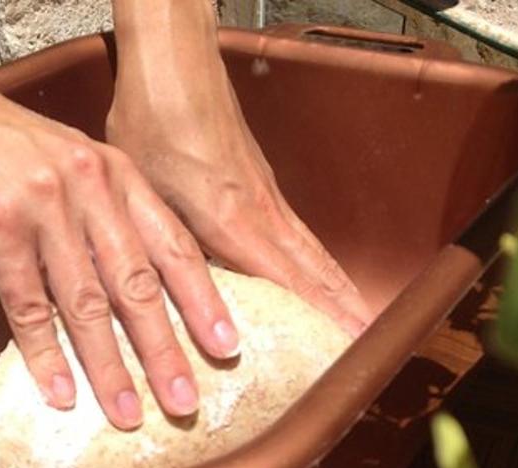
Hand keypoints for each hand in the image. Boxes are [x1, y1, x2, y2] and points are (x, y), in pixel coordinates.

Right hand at [0, 78, 239, 426]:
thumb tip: (140, 283)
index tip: (228, 348)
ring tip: (129, 415)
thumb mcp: (70, 164)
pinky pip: (28, 306)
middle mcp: (91, 188)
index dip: (204, 301)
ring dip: (109, 367)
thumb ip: (107, 212)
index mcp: (118, 175)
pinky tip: (61, 394)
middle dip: (165, 351)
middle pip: (139, 284)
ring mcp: (44, 208)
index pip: (175, 247)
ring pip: (87, 303)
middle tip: (186, 403)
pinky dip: (46, 355)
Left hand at [107, 8, 371, 335]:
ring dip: (340, 291)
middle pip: (317, 273)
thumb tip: (174, 307)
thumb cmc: (154, 128)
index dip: (319, 320)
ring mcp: (269, 199)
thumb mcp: (148, 199)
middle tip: (368, 346)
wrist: (174, 70)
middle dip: (344, 312)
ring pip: (315, 254)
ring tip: (359, 322)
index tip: (344, 348)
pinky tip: (321, 279)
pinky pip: (302, 237)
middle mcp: (264, 215)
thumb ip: (170, 253)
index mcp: (235, 224)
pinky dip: (322, 265)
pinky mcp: (263, 186)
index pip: (291, 285)